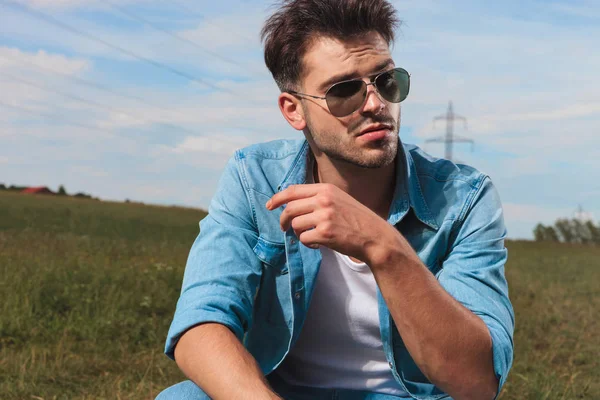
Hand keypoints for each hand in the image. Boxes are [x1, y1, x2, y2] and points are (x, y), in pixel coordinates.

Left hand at [266, 183, 393, 262]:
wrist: (375, 236)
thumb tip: (291, 204)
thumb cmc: (356, 219)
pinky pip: (304, 239)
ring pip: (295, 225)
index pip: (293, 190)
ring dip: (299, 233)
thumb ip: (318, 198)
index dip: (278, 198)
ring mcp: (324, 216)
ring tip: (310, 236)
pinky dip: (308, 244)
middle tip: (284, 227)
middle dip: (283, 220)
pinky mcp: (325, 233)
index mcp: (326, 189)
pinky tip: (318, 244)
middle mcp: (324, 200)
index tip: (270, 205)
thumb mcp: (339, 199)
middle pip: (290, 208)